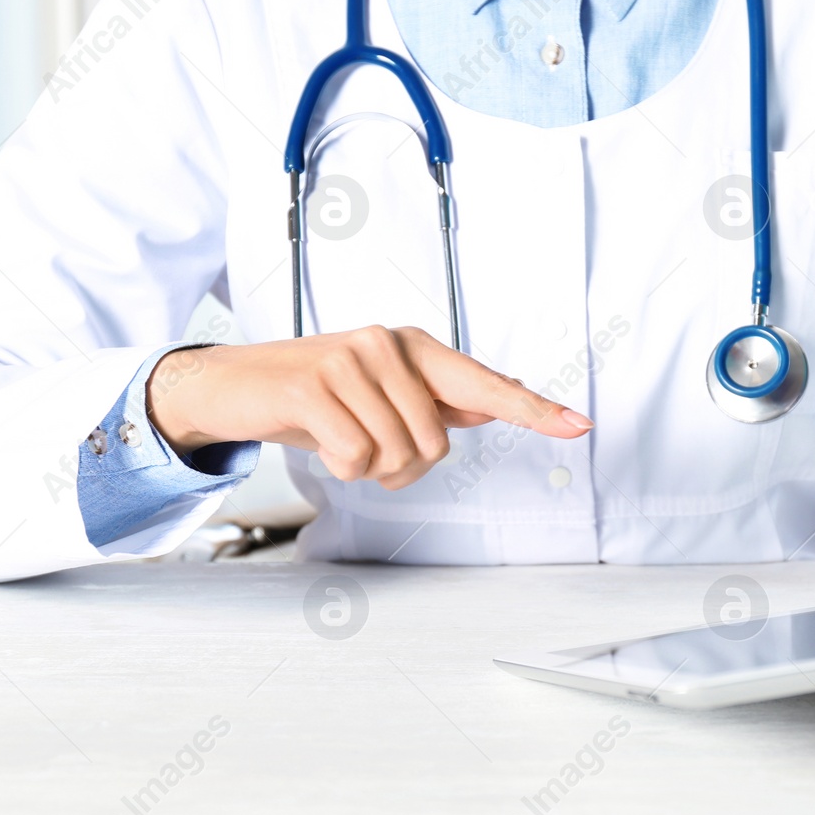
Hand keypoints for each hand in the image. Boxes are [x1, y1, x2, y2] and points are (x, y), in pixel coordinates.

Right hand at [146, 326, 592, 488]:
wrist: (234, 385)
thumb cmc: (313, 395)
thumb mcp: (378, 395)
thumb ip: (434, 400)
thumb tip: (492, 405)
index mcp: (414, 349)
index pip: (484, 385)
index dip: (533, 409)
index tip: (580, 425)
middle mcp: (389, 345)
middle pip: (435, 447)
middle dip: (400, 467)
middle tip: (362, 447)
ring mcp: (351, 360)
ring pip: (395, 456)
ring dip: (366, 468)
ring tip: (337, 438)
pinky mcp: (314, 385)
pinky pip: (355, 457)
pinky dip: (337, 465)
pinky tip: (317, 440)